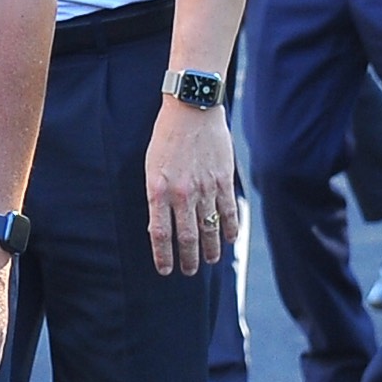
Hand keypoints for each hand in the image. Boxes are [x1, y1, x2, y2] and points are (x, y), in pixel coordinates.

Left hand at [144, 99, 237, 275]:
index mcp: (158, 190)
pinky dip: (230, 229)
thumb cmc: (166, 137)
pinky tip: (229, 239)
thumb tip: (159, 224)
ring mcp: (205, 188)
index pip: (160, 233)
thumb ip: (157, 195)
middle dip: (188, 259)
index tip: (165, 270)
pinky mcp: (224, 181)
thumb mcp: (151, 166)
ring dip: (210, 249)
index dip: (162, 256)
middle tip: (188, 272)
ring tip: (210, 261)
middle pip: (186, 237)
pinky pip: (229, 212)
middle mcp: (181, 193)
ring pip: (209, 229)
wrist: (191, 109)